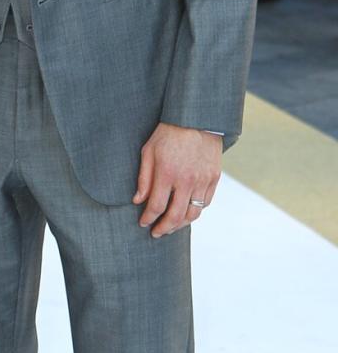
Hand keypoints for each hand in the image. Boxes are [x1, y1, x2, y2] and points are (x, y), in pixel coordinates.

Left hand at [133, 123, 221, 237]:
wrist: (197, 118)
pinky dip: (195, 212)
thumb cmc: (168, 133)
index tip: (143, 223)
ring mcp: (203, 180)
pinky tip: (186, 214)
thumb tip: (138, 201)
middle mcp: (187, 180)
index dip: (148, 219)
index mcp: (167, 173)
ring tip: (171, 227)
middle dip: (164, 228)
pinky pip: (206, 203)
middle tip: (156, 233)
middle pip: (175, 216)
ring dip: (180, 225)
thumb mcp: (148, 151)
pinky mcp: (214, 178)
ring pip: (193, 214)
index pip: (156, 206)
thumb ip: (144, 178)